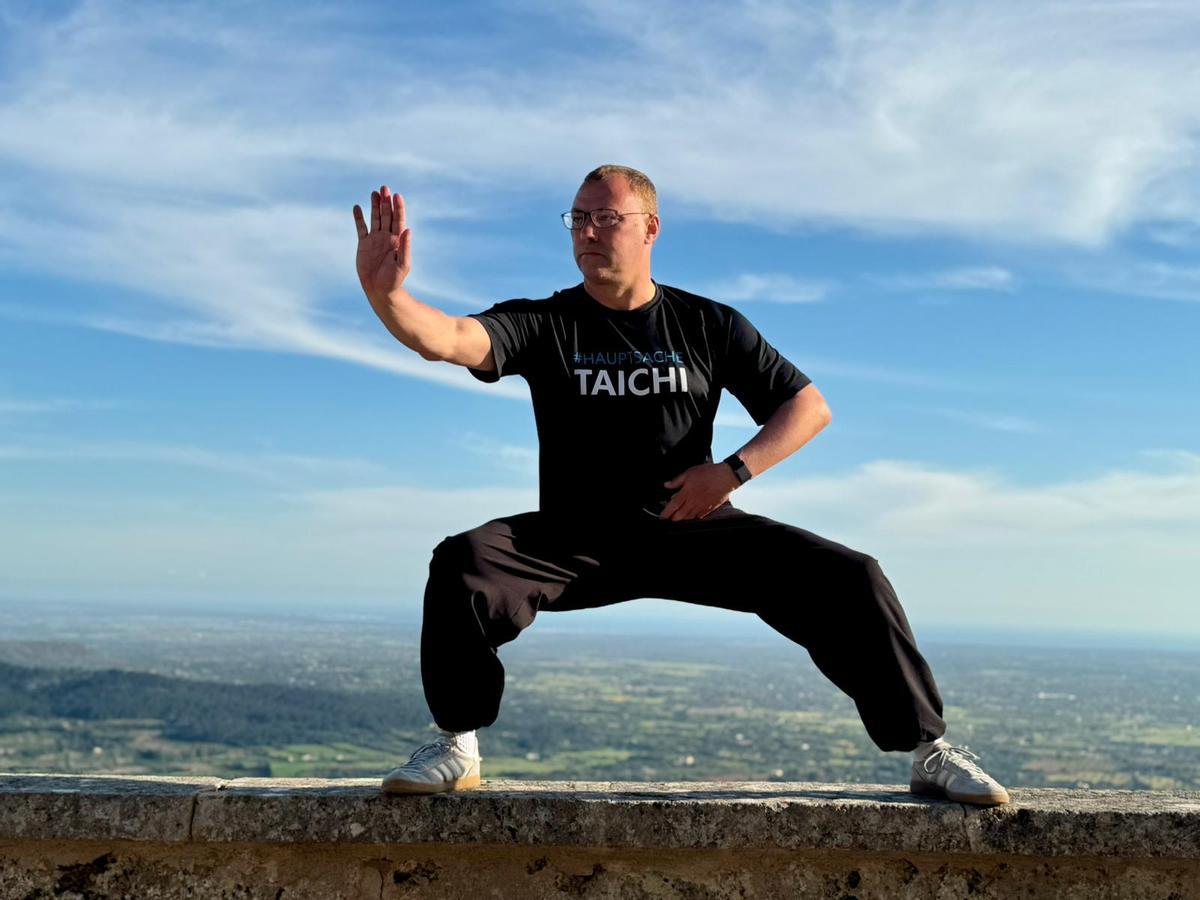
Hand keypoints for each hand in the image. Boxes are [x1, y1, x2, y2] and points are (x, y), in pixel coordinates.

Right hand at [352, 185, 411, 302]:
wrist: (379, 289)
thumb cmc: (394, 280)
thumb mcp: (402, 264)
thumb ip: (405, 247)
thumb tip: (408, 229)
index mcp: (397, 240)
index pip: (398, 220)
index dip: (398, 207)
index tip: (397, 195)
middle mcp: (387, 237)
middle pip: (387, 215)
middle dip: (386, 202)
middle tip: (384, 187)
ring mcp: (375, 239)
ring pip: (375, 218)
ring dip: (375, 205)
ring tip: (374, 192)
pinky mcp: (364, 244)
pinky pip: (361, 228)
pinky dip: (359, 218)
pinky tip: (358, 207)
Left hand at [659, 462, 739, 520]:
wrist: (726, 477)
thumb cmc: (709, 473)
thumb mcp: (689, 472)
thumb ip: (677, 481)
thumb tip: (667, 485)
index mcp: (686, 493)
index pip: (672, 506)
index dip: (666, 513)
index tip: (662, 516)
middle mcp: (693, 502)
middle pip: (679, 516)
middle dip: (673, 518)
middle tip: (669, 517)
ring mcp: (701, 507)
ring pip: (689, 518)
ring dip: (682, 518)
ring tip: (679, 516)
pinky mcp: (709, 509)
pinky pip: (698, 516)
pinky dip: (693, 516)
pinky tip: (692, 513)